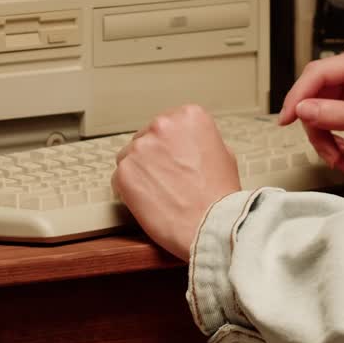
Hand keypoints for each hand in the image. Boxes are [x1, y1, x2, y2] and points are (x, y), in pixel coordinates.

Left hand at [112, 104, 241, 260]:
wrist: (210, 225)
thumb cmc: (219, 196)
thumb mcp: (224, 154)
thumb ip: (201, 140)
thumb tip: (189, 143)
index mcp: (189, 116)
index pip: (168, 123)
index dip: (170, 145)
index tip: (174, 158)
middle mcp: (162, 125)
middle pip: (146, 137)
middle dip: (153, 156)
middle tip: (167, 178)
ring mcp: (140, 147)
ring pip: (130, 157)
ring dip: (140, 172)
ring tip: (159, 192)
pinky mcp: (124, 171)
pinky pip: (119, 178)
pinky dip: (129, 190)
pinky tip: (148, 201)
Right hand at [279, 44, 343, 172]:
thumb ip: (337, 114)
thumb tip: (302, 109)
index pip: (317, 74)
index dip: (297, 97)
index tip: (285, 119)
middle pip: (315, 91)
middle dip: (317, 126)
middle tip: (328, 152)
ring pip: (318, 105)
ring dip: (325, 135)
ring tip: (340, 158)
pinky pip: (329, 111)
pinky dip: (332, 134)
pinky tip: (343, 150)